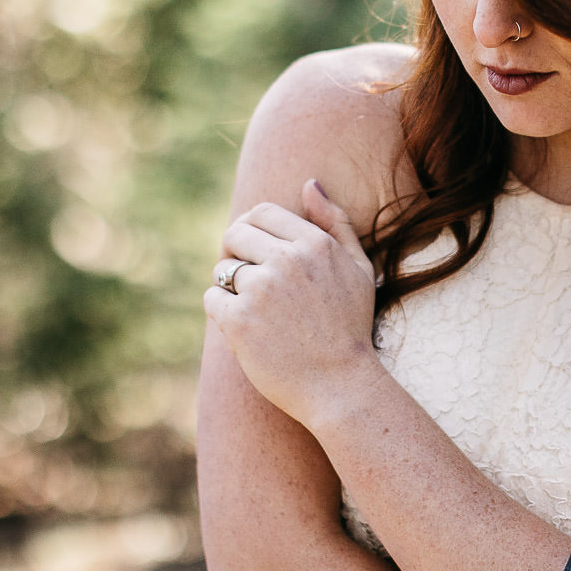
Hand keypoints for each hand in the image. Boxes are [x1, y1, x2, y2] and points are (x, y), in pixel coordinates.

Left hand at [204, 180, 381, 424]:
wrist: (342, 386)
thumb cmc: (350, 328)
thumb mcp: (358, 269)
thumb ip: (335, 223)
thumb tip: (309, 183)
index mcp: (315, 244)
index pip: (262, 213)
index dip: (251, 230)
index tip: (254, 252)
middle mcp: (288, 260)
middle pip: (236, 234)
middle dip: (234, 253)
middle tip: (246, 282)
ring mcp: (262, 290)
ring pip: (223, 269)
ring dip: (231, 288)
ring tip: (255, 313)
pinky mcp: (240, 320)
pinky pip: (212, 298)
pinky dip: (222, 313)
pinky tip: (245, 330)